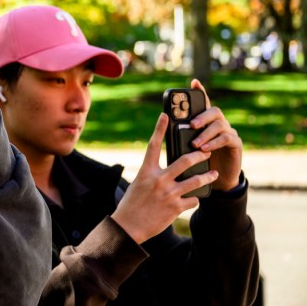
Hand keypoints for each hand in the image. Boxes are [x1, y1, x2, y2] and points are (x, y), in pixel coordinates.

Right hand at [111, 113, 217, 243]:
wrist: (129, 226)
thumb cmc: (132, 204)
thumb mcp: (139, 184)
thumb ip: (153, 174)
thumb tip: (167, 169)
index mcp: (146, 171)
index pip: (154, 145)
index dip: (159, 129)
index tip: (165, 116)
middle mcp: (158, 180)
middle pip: (184, 161)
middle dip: (199, 155)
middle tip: (206, 152)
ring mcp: (168, 194)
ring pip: (195, 181)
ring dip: (207, 177)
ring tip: (213, 174)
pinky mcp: (175, 208)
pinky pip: (193, 200)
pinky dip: (195, 199)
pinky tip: (194, 200)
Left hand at [188, 79, 242, 190]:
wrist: (217, 178)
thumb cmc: (200, 160)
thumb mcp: (188, 146)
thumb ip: (182, 135)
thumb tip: (165, 126)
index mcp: (206, 122)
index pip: (204, 104)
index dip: (200, 92)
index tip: (194, 83)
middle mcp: (219, 123)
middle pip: (214, 111)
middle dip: (201, 116)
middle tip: (191, 125)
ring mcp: (229, 132)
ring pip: (219, 125)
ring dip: (205, 134)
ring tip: (195, 144)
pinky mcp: (236, 144)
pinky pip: (227, 138)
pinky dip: (214, 143)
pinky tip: (205, 149)